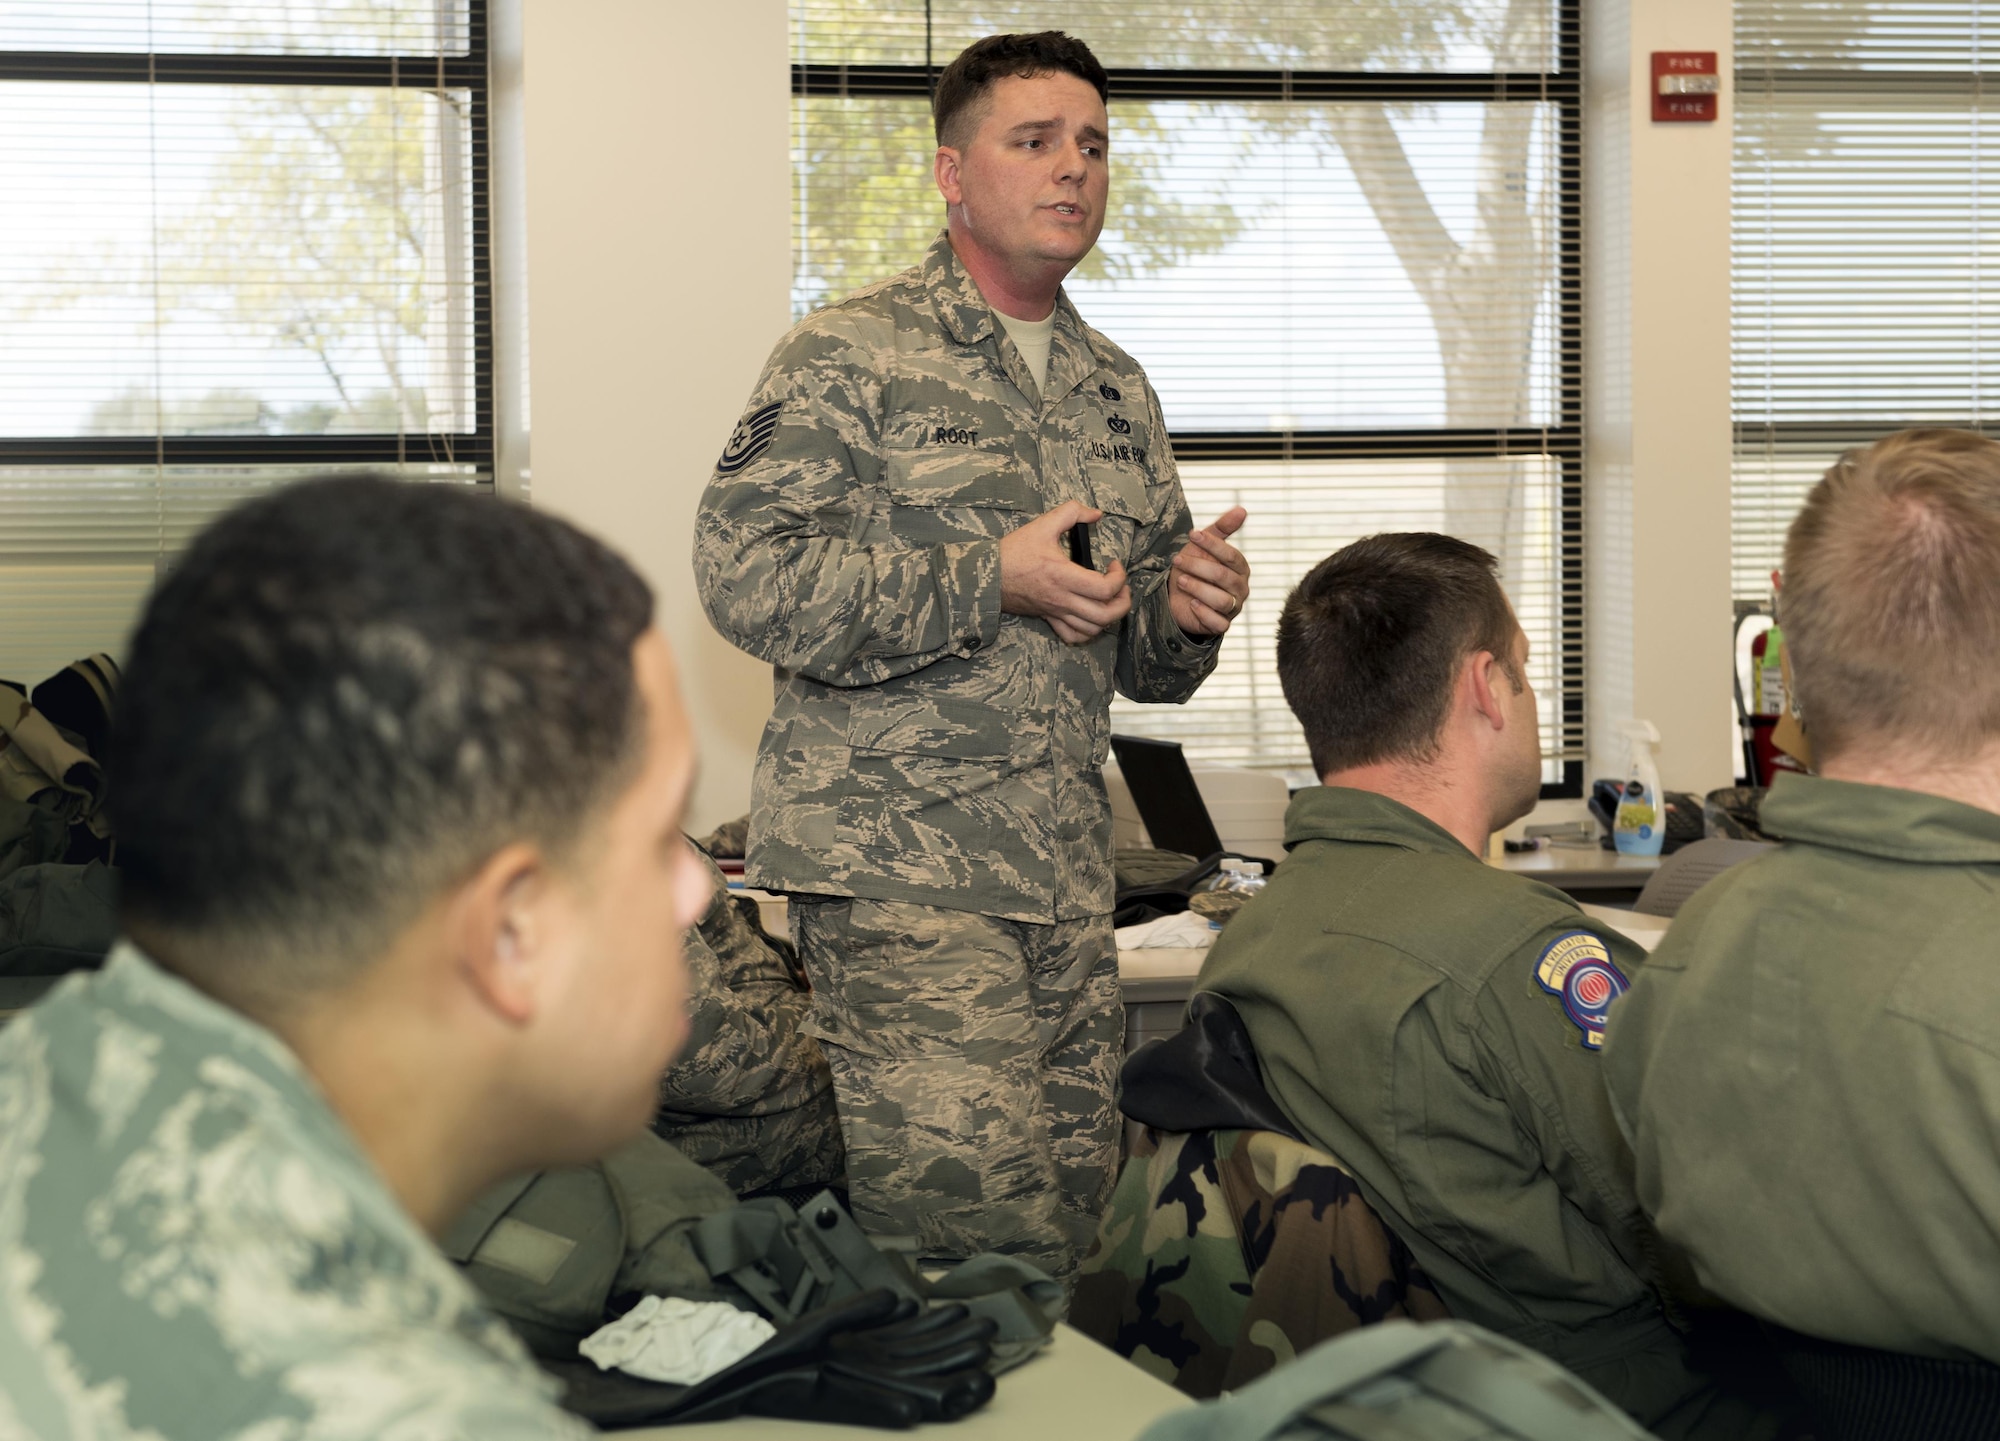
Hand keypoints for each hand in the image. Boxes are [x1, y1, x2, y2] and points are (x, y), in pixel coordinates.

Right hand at [999, 500, 1132, 644]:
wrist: (987, 576)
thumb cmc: (1013, 552)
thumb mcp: (1042, 525)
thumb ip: (1071, 512)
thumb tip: (1096, 513)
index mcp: (1063, 576)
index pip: (1104, 588)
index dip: (1119, 577)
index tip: (1113, 564)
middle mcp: (1063, 599)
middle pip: (1105, 615)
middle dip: (1122, 603)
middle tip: (1120, 587)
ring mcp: (1056, 612)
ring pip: (1092, 629)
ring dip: (1108, 618)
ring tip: (1109, 601)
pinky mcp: (1049, 619)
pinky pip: (1073, 637)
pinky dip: (1087, 632)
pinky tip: (1090, 617)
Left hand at [1168, 506, 1249, 636]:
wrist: (1178, 597)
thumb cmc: (1195, 568)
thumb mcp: (1204, 546)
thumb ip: (1222, 528)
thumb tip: (1242, 509)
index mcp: (1240, 568)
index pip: (1231, 556)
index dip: (1212, 545)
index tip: (1192, 536)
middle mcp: (1240, 588)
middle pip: (1223, 577)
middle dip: (1198, 567)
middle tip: (1177, 561)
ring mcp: (1233, 608)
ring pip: (1221, 600)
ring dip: (1197, 588)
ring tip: (1180, 581)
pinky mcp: (1221, 625)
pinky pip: (1218, 623)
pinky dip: (1203, 613)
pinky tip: (1191, 604)